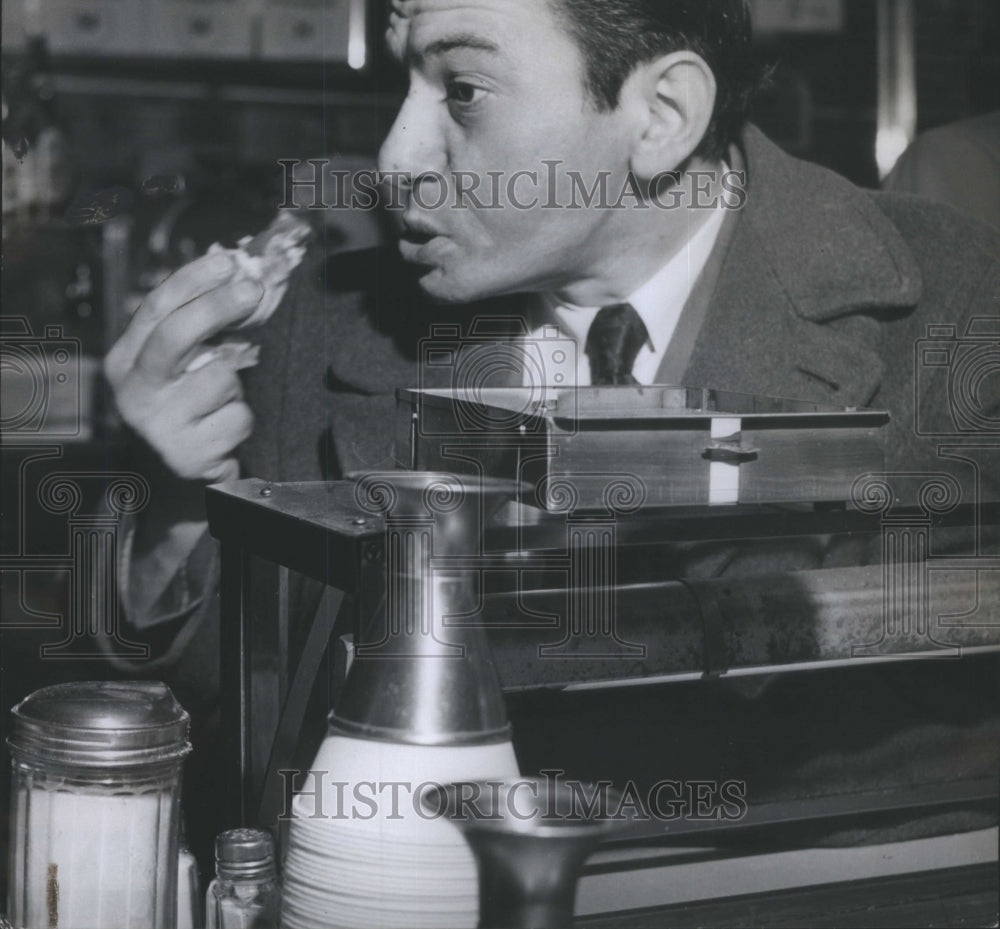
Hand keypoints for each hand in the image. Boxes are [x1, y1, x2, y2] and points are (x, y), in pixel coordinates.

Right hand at [104, 252, 263, 482]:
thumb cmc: (188, 407)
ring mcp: (159, 425)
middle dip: (218, 306)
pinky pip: (238, 417)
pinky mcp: (188, 455)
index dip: (194, 279)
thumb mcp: (182, 364)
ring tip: (222, 402)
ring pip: (219, 378)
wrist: (183, 474)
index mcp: (127, 360)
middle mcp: (134, 392)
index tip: (228, 261)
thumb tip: (240, 275)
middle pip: (176, 335)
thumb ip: (201, 326)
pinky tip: (224, 429)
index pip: (158, 308)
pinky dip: (242, 420)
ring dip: (236, 387)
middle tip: (252, 289)